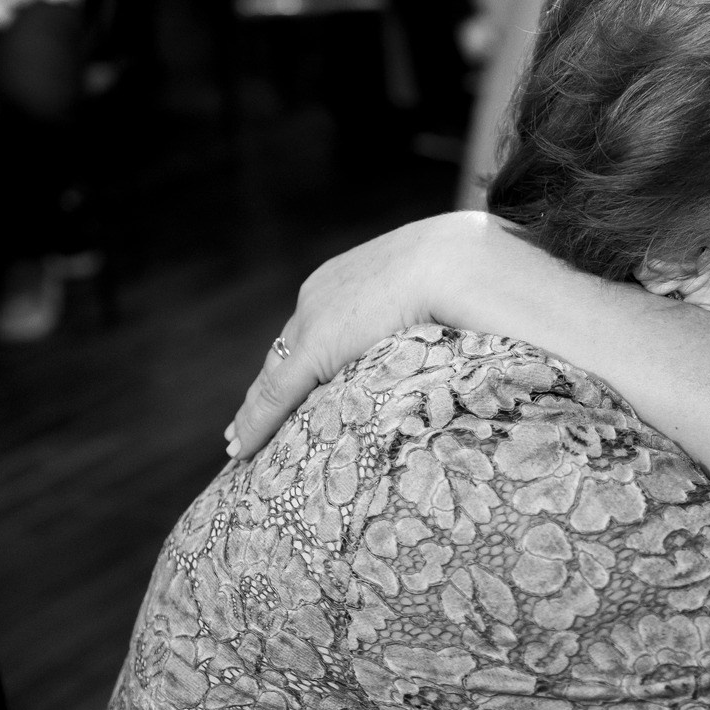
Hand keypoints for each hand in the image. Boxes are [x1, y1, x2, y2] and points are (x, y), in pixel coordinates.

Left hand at [224, 212, 490, 456]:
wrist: (458, 261)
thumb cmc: (468, 275)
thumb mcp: (440, 295)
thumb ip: (428, 317)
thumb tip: (453, 338)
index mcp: (349, 277)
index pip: (315, 326)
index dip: (298, 359)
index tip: (288, 378)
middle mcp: (322, 294)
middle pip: (286, 349)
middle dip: (271, 383)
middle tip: (248, 420)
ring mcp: (316, 320)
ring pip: (275, 373)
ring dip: (260, 408)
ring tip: (241, 441)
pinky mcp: (316, 348)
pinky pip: (276, 393)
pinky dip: (257, 422)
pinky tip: (242, 449)